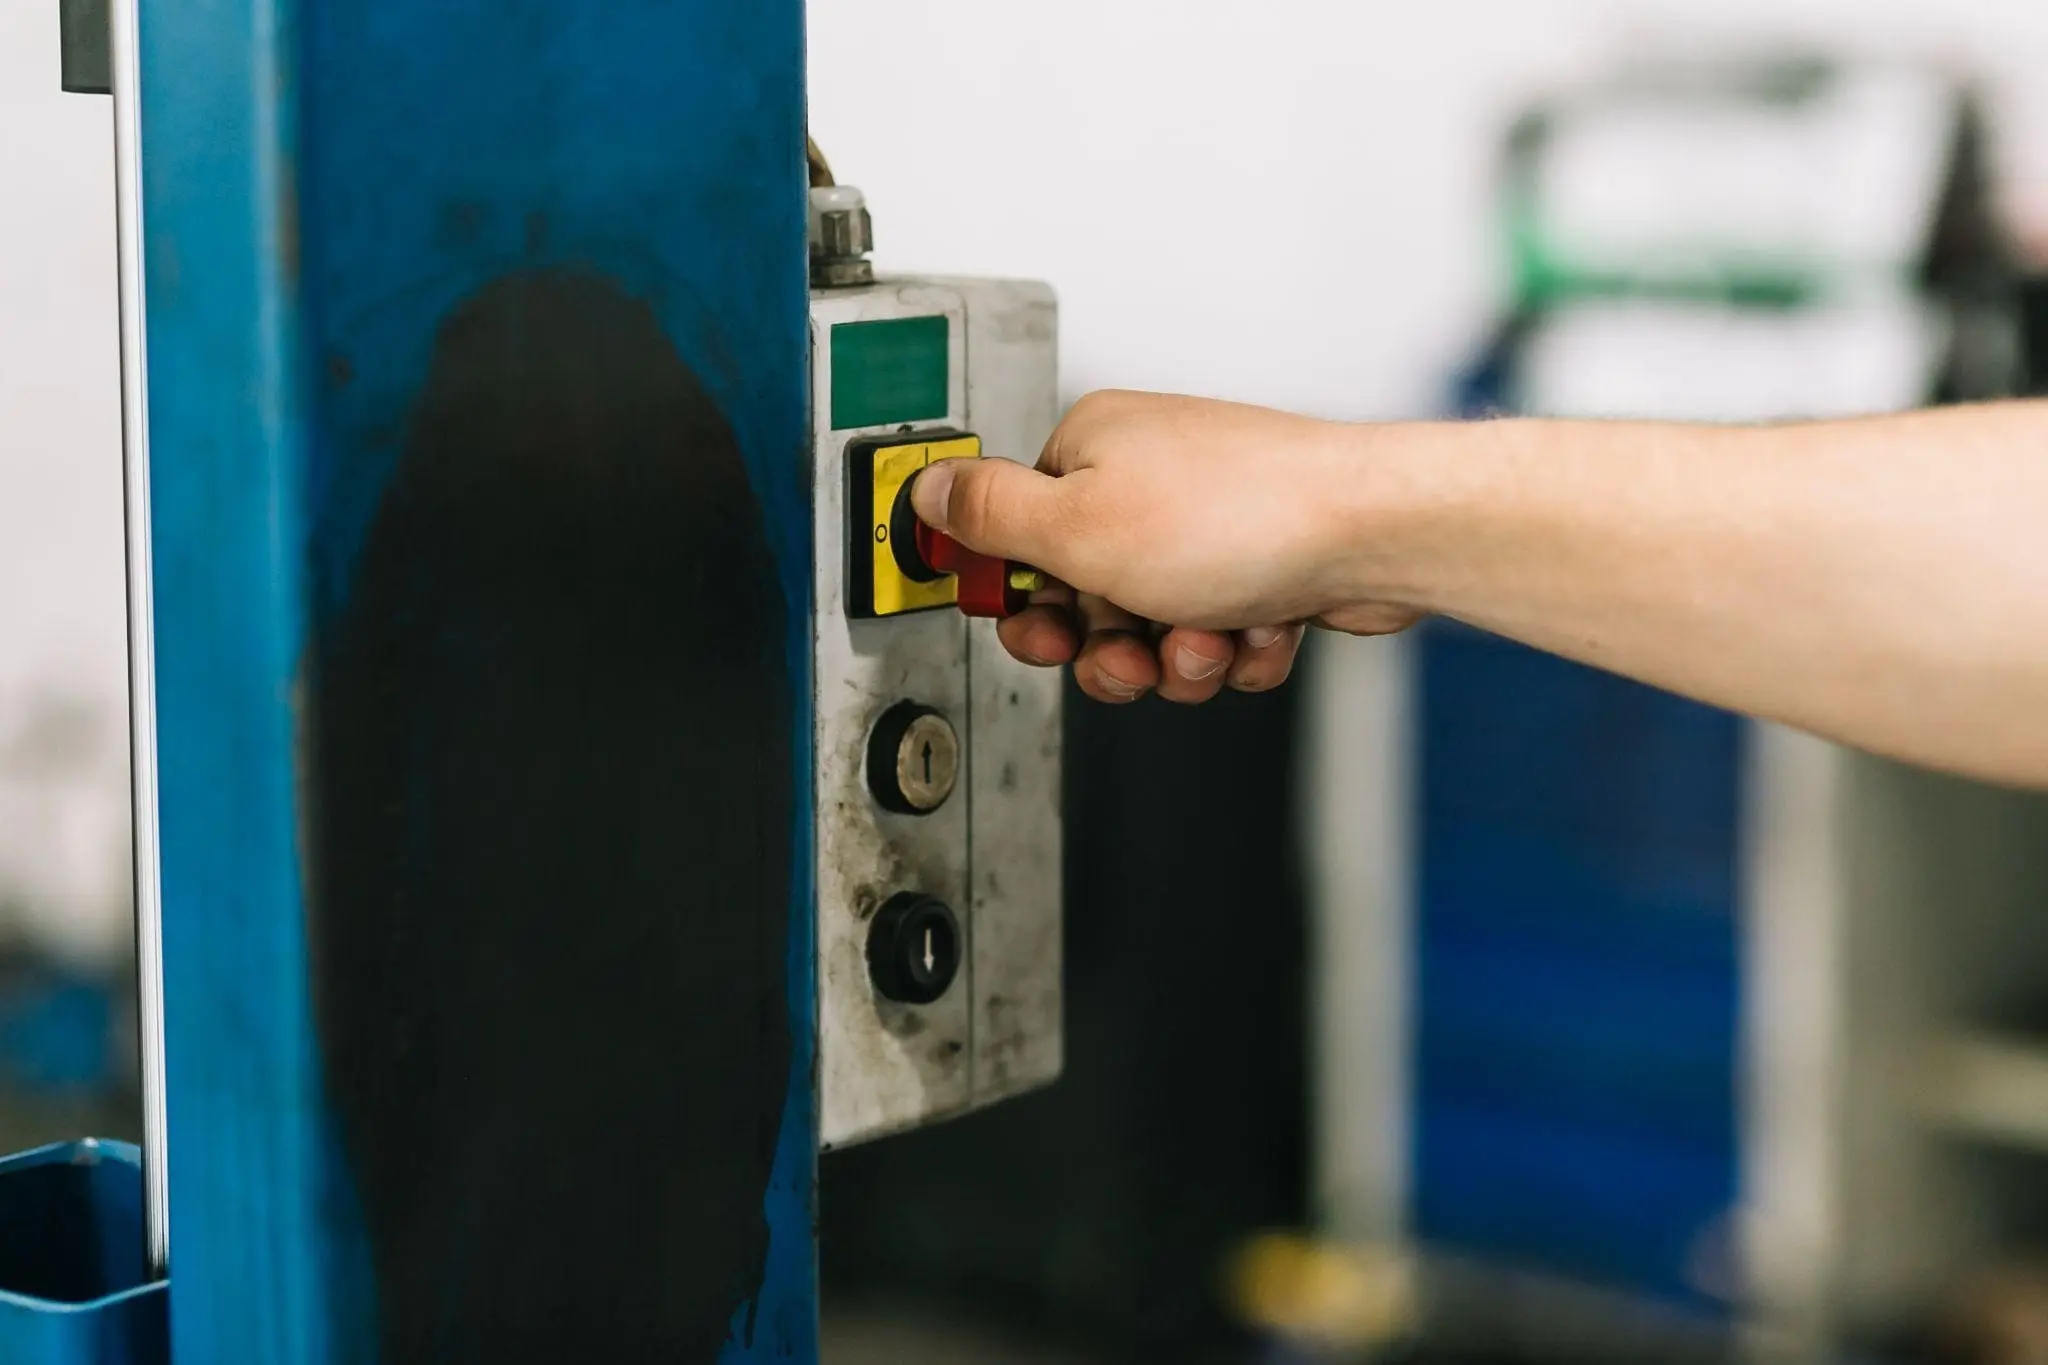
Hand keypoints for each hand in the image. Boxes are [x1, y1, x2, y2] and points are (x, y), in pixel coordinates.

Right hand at [910, 390, 1424, 703]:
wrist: (1374, 534)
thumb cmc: (1242, 517)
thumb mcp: (1077, 527)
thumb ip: (987, 517)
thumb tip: (923, 491)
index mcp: (1090, 452)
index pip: (1016, 535)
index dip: (1022, 599)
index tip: (1038, 632)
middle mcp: (1148, 479)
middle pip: (1085, 596)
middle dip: (1112, 646)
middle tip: (1131, 654)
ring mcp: (1209, 523)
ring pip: (1155, 627)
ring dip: (1180, 655)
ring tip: (1211, 638)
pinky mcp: (1260, 564)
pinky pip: (1219, 634)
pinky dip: (1237, 648)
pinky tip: (1259, 629)